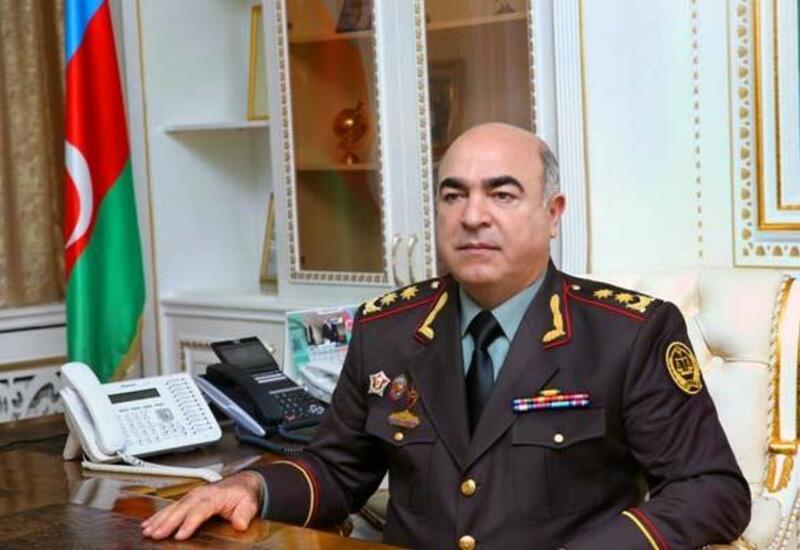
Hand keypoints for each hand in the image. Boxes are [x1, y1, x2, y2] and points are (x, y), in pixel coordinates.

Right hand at [141, 470, 262, 539]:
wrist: (242, 483)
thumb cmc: (243, 494)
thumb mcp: (249, 504)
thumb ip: (245, 514)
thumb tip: (240, 524)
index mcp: (215, 496)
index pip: (201, 509)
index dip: (189, 522)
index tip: (180, 535)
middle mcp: (201, 494)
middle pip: (182, 508)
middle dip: (168, 522)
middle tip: (156, 535)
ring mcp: (193, 496)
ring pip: (173, 507)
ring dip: (159, 519)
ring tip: (148, 531)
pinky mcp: (187, 500)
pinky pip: (170, 507)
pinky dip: (158, 516)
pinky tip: (148, 524)